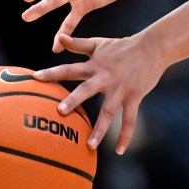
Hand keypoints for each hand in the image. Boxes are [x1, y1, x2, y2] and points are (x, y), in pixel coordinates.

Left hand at [34, 34, 166, 152]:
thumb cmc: (122, 47)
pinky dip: (125, 135)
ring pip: (109, 111)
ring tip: (89, 146)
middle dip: (74, 100)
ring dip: (99, 129)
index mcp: (94, 66)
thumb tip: (58, 38)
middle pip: (87, 90)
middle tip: (60, 111)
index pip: (70, 69)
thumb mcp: (99, 43)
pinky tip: (120, 151)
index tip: (36, 77)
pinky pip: (129, 119)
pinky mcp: (134, 96)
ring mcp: (121, 88)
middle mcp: (106, 78)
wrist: (152, 48)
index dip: (53, 72)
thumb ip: (78, 44)